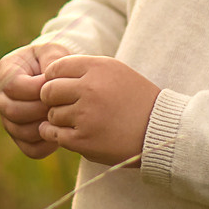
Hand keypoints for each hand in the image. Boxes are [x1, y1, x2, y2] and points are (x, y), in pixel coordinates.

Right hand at [0, 43, 64, 158]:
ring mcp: (9, 119)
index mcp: (6, 71)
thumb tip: (49, 80)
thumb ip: (52, 59)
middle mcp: (2, 97)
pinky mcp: (21, 137)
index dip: (36, 88)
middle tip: (62, 104)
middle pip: (12, 111)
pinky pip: (31, 149)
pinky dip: (47, 145)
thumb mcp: (53, 51)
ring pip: (21, 132)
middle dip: (40, 108)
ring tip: (63, 117)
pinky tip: (60, 132)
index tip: (56, 85)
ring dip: (44, 126)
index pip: (13, 86)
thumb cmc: (53, 61)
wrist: (56, 77)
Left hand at [40, 54, 161, 165]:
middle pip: (48, 91)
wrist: (160, 130)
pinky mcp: (83, 140)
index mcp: (98, 68)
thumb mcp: (116, 72)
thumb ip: (84, 70)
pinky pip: (54, 134)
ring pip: (52, 115)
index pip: (55, 68)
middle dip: (52, 99)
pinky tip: (68, 133)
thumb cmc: (136, 99)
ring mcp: (85, 115)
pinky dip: (56, 134)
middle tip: (65, 106)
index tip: (63, 88)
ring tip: (79, 121)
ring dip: (59, 119)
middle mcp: (90, 89)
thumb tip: (48, 76)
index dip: (54, 79)